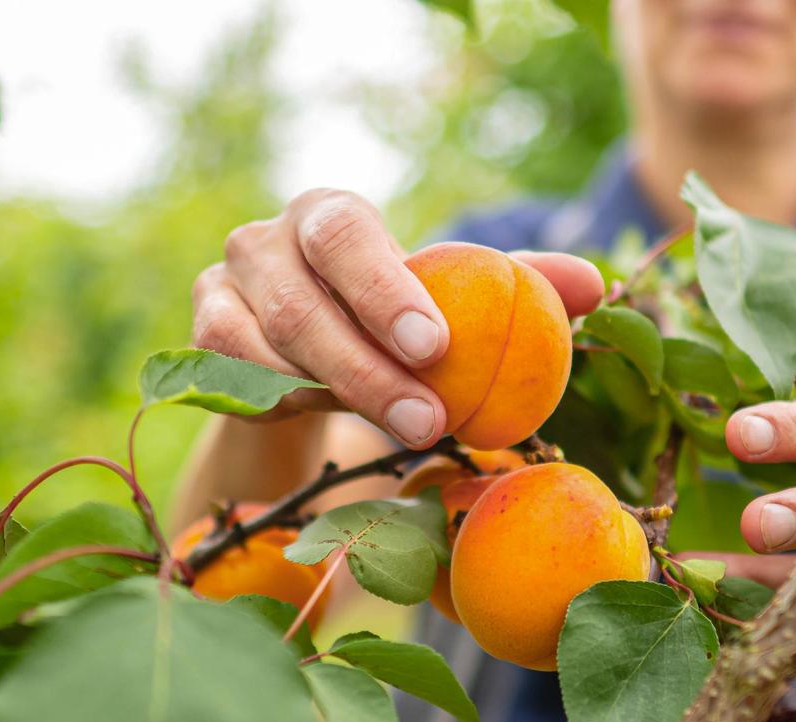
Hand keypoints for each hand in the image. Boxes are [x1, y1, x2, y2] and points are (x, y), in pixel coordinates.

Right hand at [193, 189, 604, 446]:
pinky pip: (236, 385)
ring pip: (263, 351)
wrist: (306, 360)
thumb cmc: (395, 318)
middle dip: (365, 364)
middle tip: (430, 419)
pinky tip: (335, 427)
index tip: (436, 347)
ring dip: (334, 398)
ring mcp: (220, 292)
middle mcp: (263, 241)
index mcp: (329, 213)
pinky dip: (286, 409)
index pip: (347, 236)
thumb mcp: (453, 301)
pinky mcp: (199, 346)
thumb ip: (518, 287)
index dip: (386, 289)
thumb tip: (596, 287)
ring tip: (404, 434)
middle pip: (300, 300)